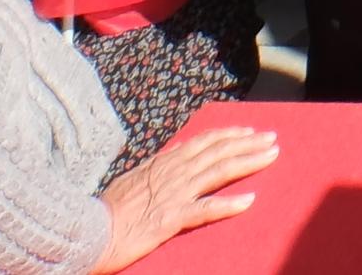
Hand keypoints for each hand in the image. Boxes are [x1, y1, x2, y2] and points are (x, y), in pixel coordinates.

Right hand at [90, 123, 276, 271]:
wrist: (88, 230)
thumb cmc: (107, 209)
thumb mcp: (134, 178)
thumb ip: (156, 167)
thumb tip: (172, 156)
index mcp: (163, 162)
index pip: (203, 141)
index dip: (229, 135)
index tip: (250, 131)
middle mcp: (173, 172)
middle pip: (218, 151)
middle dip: (248, 143)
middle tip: (273, 139)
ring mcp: (174, 194)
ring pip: (219, 172)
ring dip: (248, 162)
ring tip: (271, 156)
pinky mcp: (171, 219)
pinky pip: (205, 209)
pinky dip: (229, 204)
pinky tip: (249, 201)